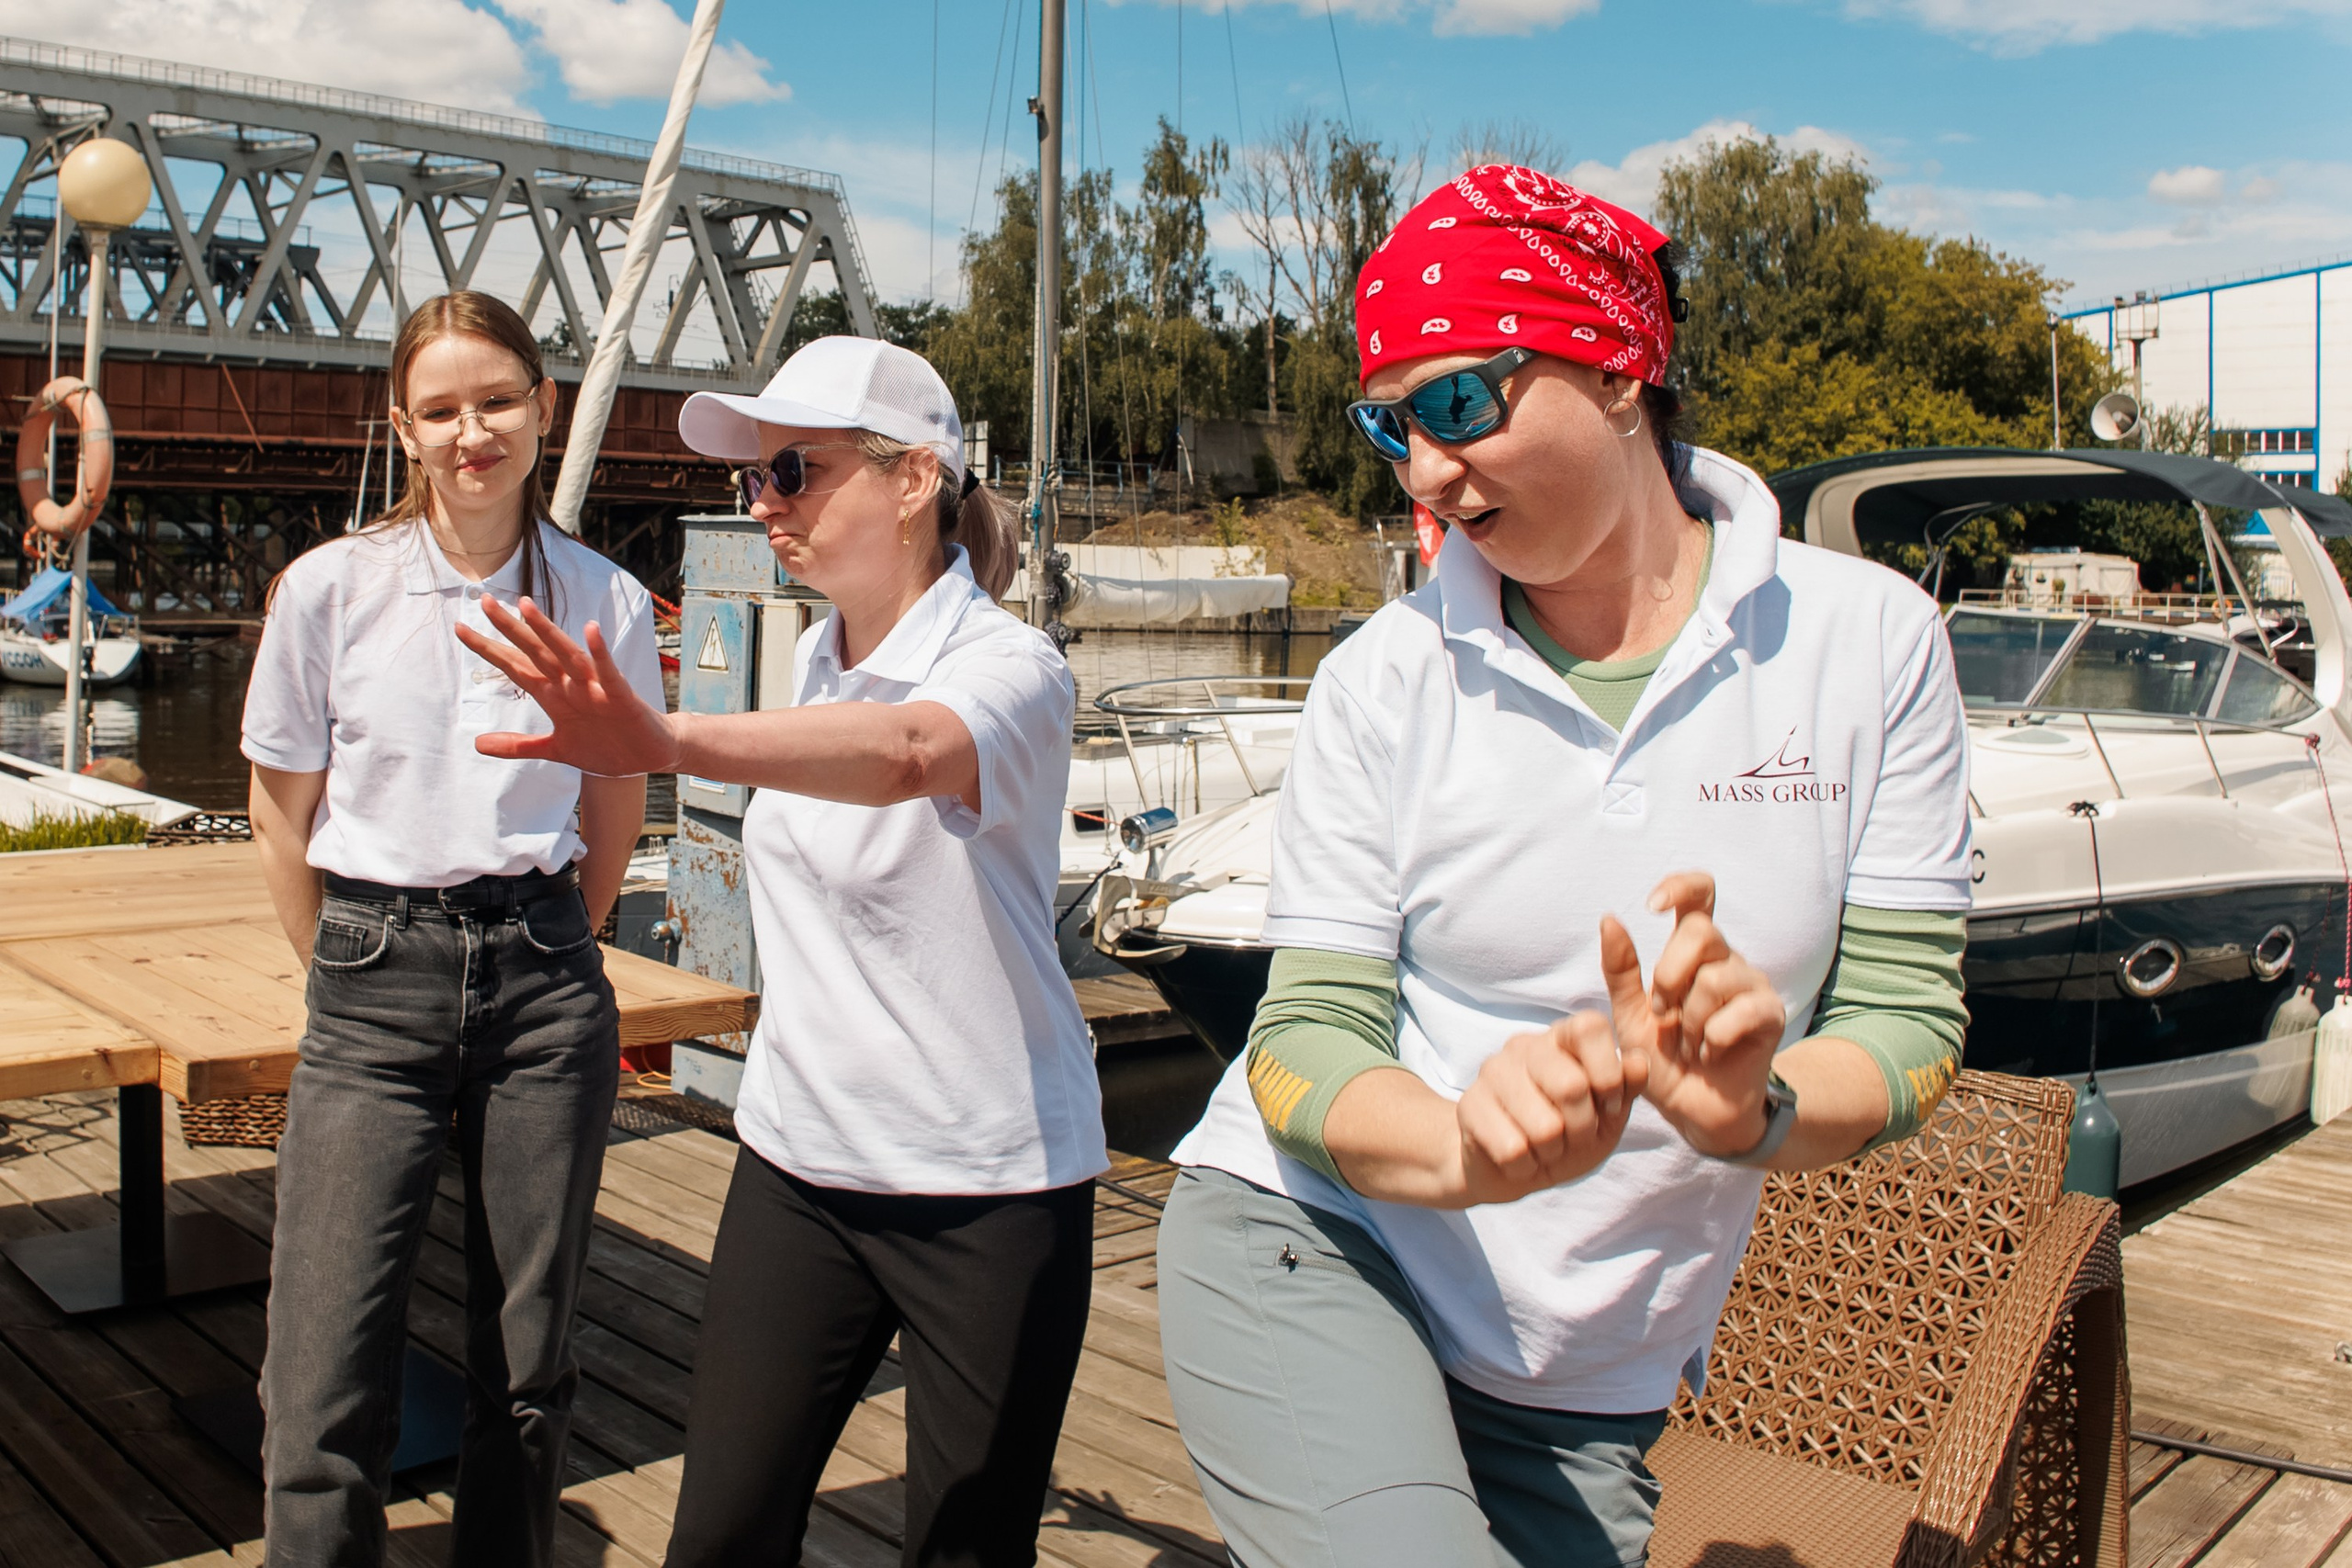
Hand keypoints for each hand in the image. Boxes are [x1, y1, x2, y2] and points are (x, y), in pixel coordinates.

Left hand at [455, 595, 680, 774]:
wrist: (649, 756)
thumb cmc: (606, 747)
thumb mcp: (556, 749)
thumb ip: (519, 745)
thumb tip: (477, 743)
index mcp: (554, 695)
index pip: (516, 666)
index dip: (488, 649)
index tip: (460, 629)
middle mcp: (571, 685)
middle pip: (536, 652)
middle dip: (511, 628)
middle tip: (486, 601)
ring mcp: (596, 689)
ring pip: (567, 656)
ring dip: (548, 632)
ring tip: (527, 606)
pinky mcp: (620, 698)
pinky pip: (609, 674)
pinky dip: (600, 654)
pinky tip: (591, 631)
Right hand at [1451, 1012, 1646, 1204]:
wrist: (1512, 1169)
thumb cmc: (1567, 1136)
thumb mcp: (1607, 1116)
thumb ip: (1626, 1089)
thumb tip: (1639, 1062)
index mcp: (1562, 1038)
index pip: (1588, 1026)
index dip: (1608, 1073)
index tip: (1610, 1104)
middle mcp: (1524, 1046)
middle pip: (1572, 1085)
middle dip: (1583, 1128)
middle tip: (1574, 1138)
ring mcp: (1492, 1072)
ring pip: (1544, 1126)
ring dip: (1553, 1152)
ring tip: (1545, 1149)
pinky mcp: (1469, 1105)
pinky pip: (1513, 1149)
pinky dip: (1526, 1167)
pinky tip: (1520, 1159)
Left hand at [1601, 872, 1788, 1158]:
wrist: (1691, 1109)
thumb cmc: (1662, 1059)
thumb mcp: (1630, 1014)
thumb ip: (1621, 969)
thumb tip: (1610, 917)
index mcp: (1692, 953)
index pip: (1700, 894)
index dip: (1681, 887)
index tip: (1653, 905)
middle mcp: (1726, 960)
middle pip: (1702, 932)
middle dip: (1669, 976)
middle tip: (1663, 1015)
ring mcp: (1752, 985)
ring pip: (1716, 977)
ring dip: (1689, 1018)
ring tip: (1687, 1043)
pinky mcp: (1770, 1015)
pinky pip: (1740, 1011)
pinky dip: (1713, 1038)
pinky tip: (1710, 1053)